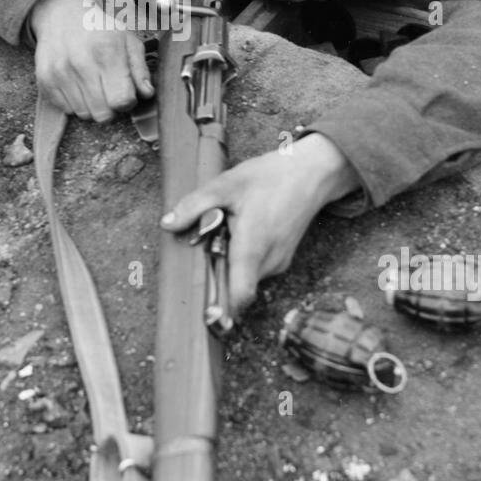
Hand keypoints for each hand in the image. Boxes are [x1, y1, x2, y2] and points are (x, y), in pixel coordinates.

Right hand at [30, 0, 153, 121]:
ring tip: (93, 85)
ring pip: (84, 115)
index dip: (128, 101)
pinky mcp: (45, 80)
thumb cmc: (99, 29)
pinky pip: (66, 110)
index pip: (121, 100)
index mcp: (107, 51)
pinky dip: (75, 102)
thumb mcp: (127, 40)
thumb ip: (140, 69)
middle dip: (111, 107)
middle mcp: (81, 63)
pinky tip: (78, 84)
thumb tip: (147, 93)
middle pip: (103, 114)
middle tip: (110, 90)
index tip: (126, 91)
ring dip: (93, 106)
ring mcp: (60, 73)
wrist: (61, 14)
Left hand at [161, 134, 359, 316]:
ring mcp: (279, 262)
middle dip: (217, 272)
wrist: (313, 172)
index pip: (240, 295)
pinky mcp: (283, 258)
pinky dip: (244, 257)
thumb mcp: (227, 184)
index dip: (221, 307)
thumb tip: (167, 224)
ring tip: (228, 230)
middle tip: (208, 244)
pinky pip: (257, 268)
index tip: (203, 308)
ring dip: (231, 263)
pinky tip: (243, 230)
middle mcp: (269, 262)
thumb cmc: (271, 177)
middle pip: (236, 286)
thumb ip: (195, 205)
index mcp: (253, 247)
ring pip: (246, 277)